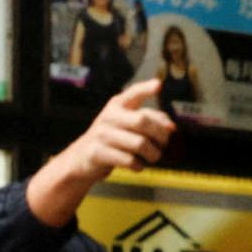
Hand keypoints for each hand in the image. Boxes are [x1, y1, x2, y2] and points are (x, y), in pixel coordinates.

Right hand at [28, 80, 172, 224]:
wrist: (81, 158)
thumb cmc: (112, 141)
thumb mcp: (126, 125)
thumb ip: (149, 120)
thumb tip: (171, 126)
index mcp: (117, 106)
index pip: (133, 93)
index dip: (146, 89)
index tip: (158, 85)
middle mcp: (109, 116)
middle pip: (143, 121)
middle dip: (160, 136)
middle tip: (162, 145)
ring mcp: (102, 134)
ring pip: (140, 143)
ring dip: (153, 154)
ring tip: (151, 157)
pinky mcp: (98, 152)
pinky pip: (129, 160)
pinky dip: (139, 166)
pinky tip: (137, 165)